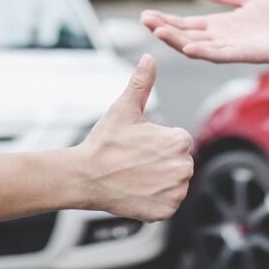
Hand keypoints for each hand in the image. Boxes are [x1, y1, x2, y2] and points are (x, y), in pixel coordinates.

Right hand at [76, 54, 193, 222]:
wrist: (84, 177)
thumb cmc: (104, 142)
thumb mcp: (124, 108)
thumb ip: (141, 82)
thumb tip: (149, 57)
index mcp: (179, 140)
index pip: (177, 140)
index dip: (156, 142)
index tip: (137, 145)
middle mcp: (184, 168)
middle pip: (178, 162)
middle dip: (160, 161)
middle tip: (133, 161)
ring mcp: (175, 192)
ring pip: (174, 183)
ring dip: (158, 180)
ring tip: (134, 175)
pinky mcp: (165, 211)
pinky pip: (166, 203)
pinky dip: (154, 199)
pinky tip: (136, 190)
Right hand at [141, 0, 268, 64]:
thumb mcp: (247, 0)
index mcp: (219, 26)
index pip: (186, 25)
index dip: (166, 20)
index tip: (146, 15)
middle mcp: (221, 39)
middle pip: (185, 35)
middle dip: (164, 29)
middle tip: (145, 20)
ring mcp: (231, 48)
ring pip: (197, 46)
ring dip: (177, 40)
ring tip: (158, 31)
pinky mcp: (245, 54)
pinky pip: (220, 55)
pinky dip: (203, 52)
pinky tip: (188, 47)